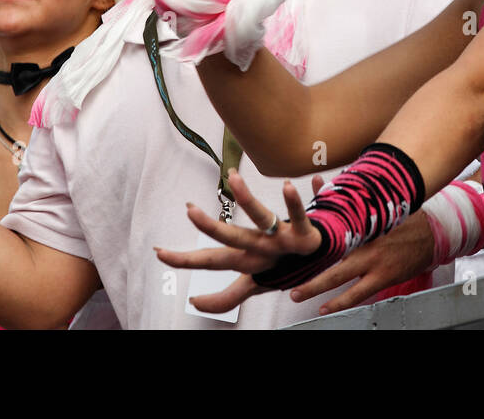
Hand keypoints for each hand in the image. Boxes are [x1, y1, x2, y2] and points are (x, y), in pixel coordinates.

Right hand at [154, 169, 321, 313]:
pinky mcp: (305, 234)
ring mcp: (283, 242)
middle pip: (232, 238)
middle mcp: (261, 250)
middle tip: (190, 210)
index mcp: (246, 260)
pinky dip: (294, 201)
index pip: (209, 260)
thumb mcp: (253, 284)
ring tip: (234, 178)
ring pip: (262, 219)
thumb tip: (194, 304)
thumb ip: (226, 297)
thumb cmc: (285, 269)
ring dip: (248, 199)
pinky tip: (286, 184)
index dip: (184, 260)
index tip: (159, 252)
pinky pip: (300, 215)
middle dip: (210, 226)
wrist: (324, 263)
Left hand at [290, 202, 435, 314]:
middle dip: (307, 265)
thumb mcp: (373, 203)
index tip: (287, 238)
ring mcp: (374, 263)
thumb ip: (342, 196)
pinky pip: (358, 294)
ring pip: (341, 279)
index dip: (308, 234)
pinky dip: (341, 302)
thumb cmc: (400, 215)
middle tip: (287, 275)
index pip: (329, 229)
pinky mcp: (384, 277)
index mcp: (361, 223)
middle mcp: (365, 244)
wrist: (432, 233)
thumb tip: (315, 181)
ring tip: (298, 294)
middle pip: (330, 257)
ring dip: (318, 288)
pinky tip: (325, 308)